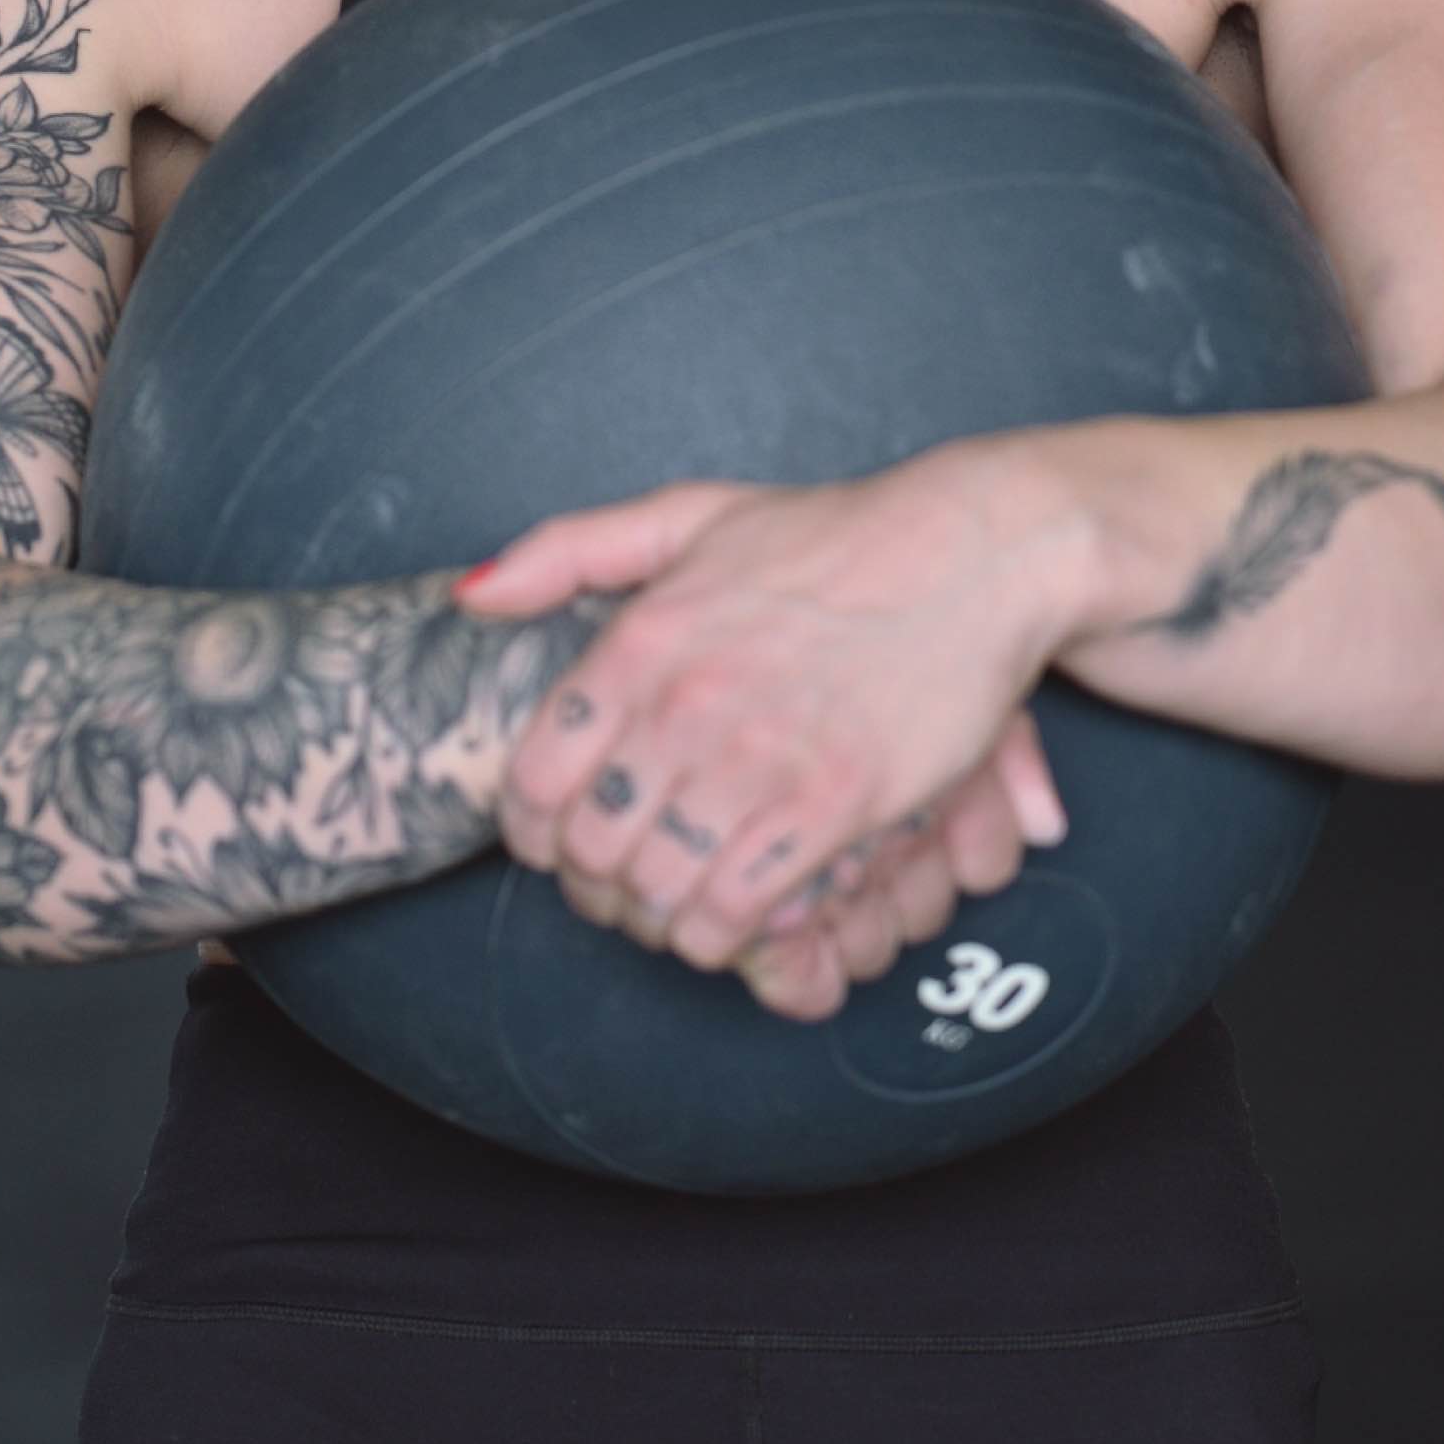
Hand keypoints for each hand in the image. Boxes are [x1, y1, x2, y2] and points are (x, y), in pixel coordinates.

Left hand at [460, 457, 1073, 983]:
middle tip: (623, 882)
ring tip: (678, 903)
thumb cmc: (835, 536)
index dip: (535, 833)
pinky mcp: (833, 806)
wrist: (971, 553)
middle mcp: (685, 707)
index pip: (533, 781)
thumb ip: (567, 549)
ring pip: (657, 891)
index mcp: (639, 642)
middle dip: (595, 886)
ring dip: (658, 915)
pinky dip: (723, 929)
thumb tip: (472, 599)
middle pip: (589, 851)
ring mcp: (758, 760)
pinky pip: (738, 909)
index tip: (561, 840)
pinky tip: (734, 911)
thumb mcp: (689, 513)